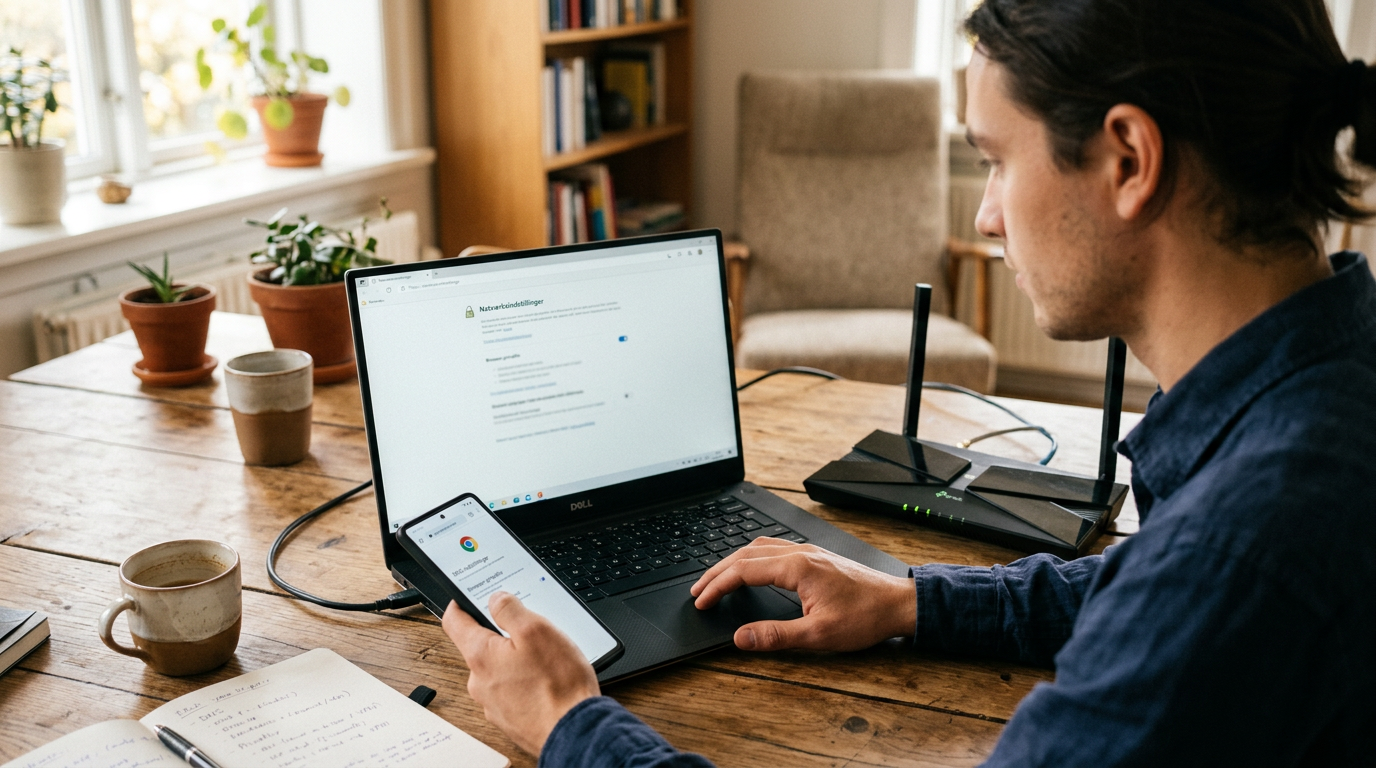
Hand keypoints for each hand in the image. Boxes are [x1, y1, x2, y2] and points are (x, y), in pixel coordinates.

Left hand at [442, 593, 600, 754]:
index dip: (458, 604)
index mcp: (481, 655)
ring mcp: (494, 703)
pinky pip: (511, 690)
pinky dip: (524, 682)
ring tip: (544, 660)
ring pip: (497, 670)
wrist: (574, 731)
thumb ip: (510, 609)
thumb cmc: (558, 684)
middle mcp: (480, 682)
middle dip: (499, 635)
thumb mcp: (536, 630)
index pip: (454, 622)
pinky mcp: (510, 718)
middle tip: (526, 630)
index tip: (463, 597)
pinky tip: (546, 682)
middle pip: (479, 647)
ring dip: (514, 660)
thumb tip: (495, 599)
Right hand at [690, 538, 915, 651]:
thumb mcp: (818, 634)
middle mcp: (801, 553)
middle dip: (717, 572)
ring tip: (717, 579)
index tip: (701, 601)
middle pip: (746, 554)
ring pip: (759, 547)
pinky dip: (752, 557)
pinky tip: (752, 567)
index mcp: (797, 567)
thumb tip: (741, 637)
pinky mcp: (816, 557)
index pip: (743, 571)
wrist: (898, 604)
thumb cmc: (865, 617)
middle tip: (698, 590)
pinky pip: (774, 548)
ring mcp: (809, 552)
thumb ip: (775, 636)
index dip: (717, 586)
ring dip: (734, 562)